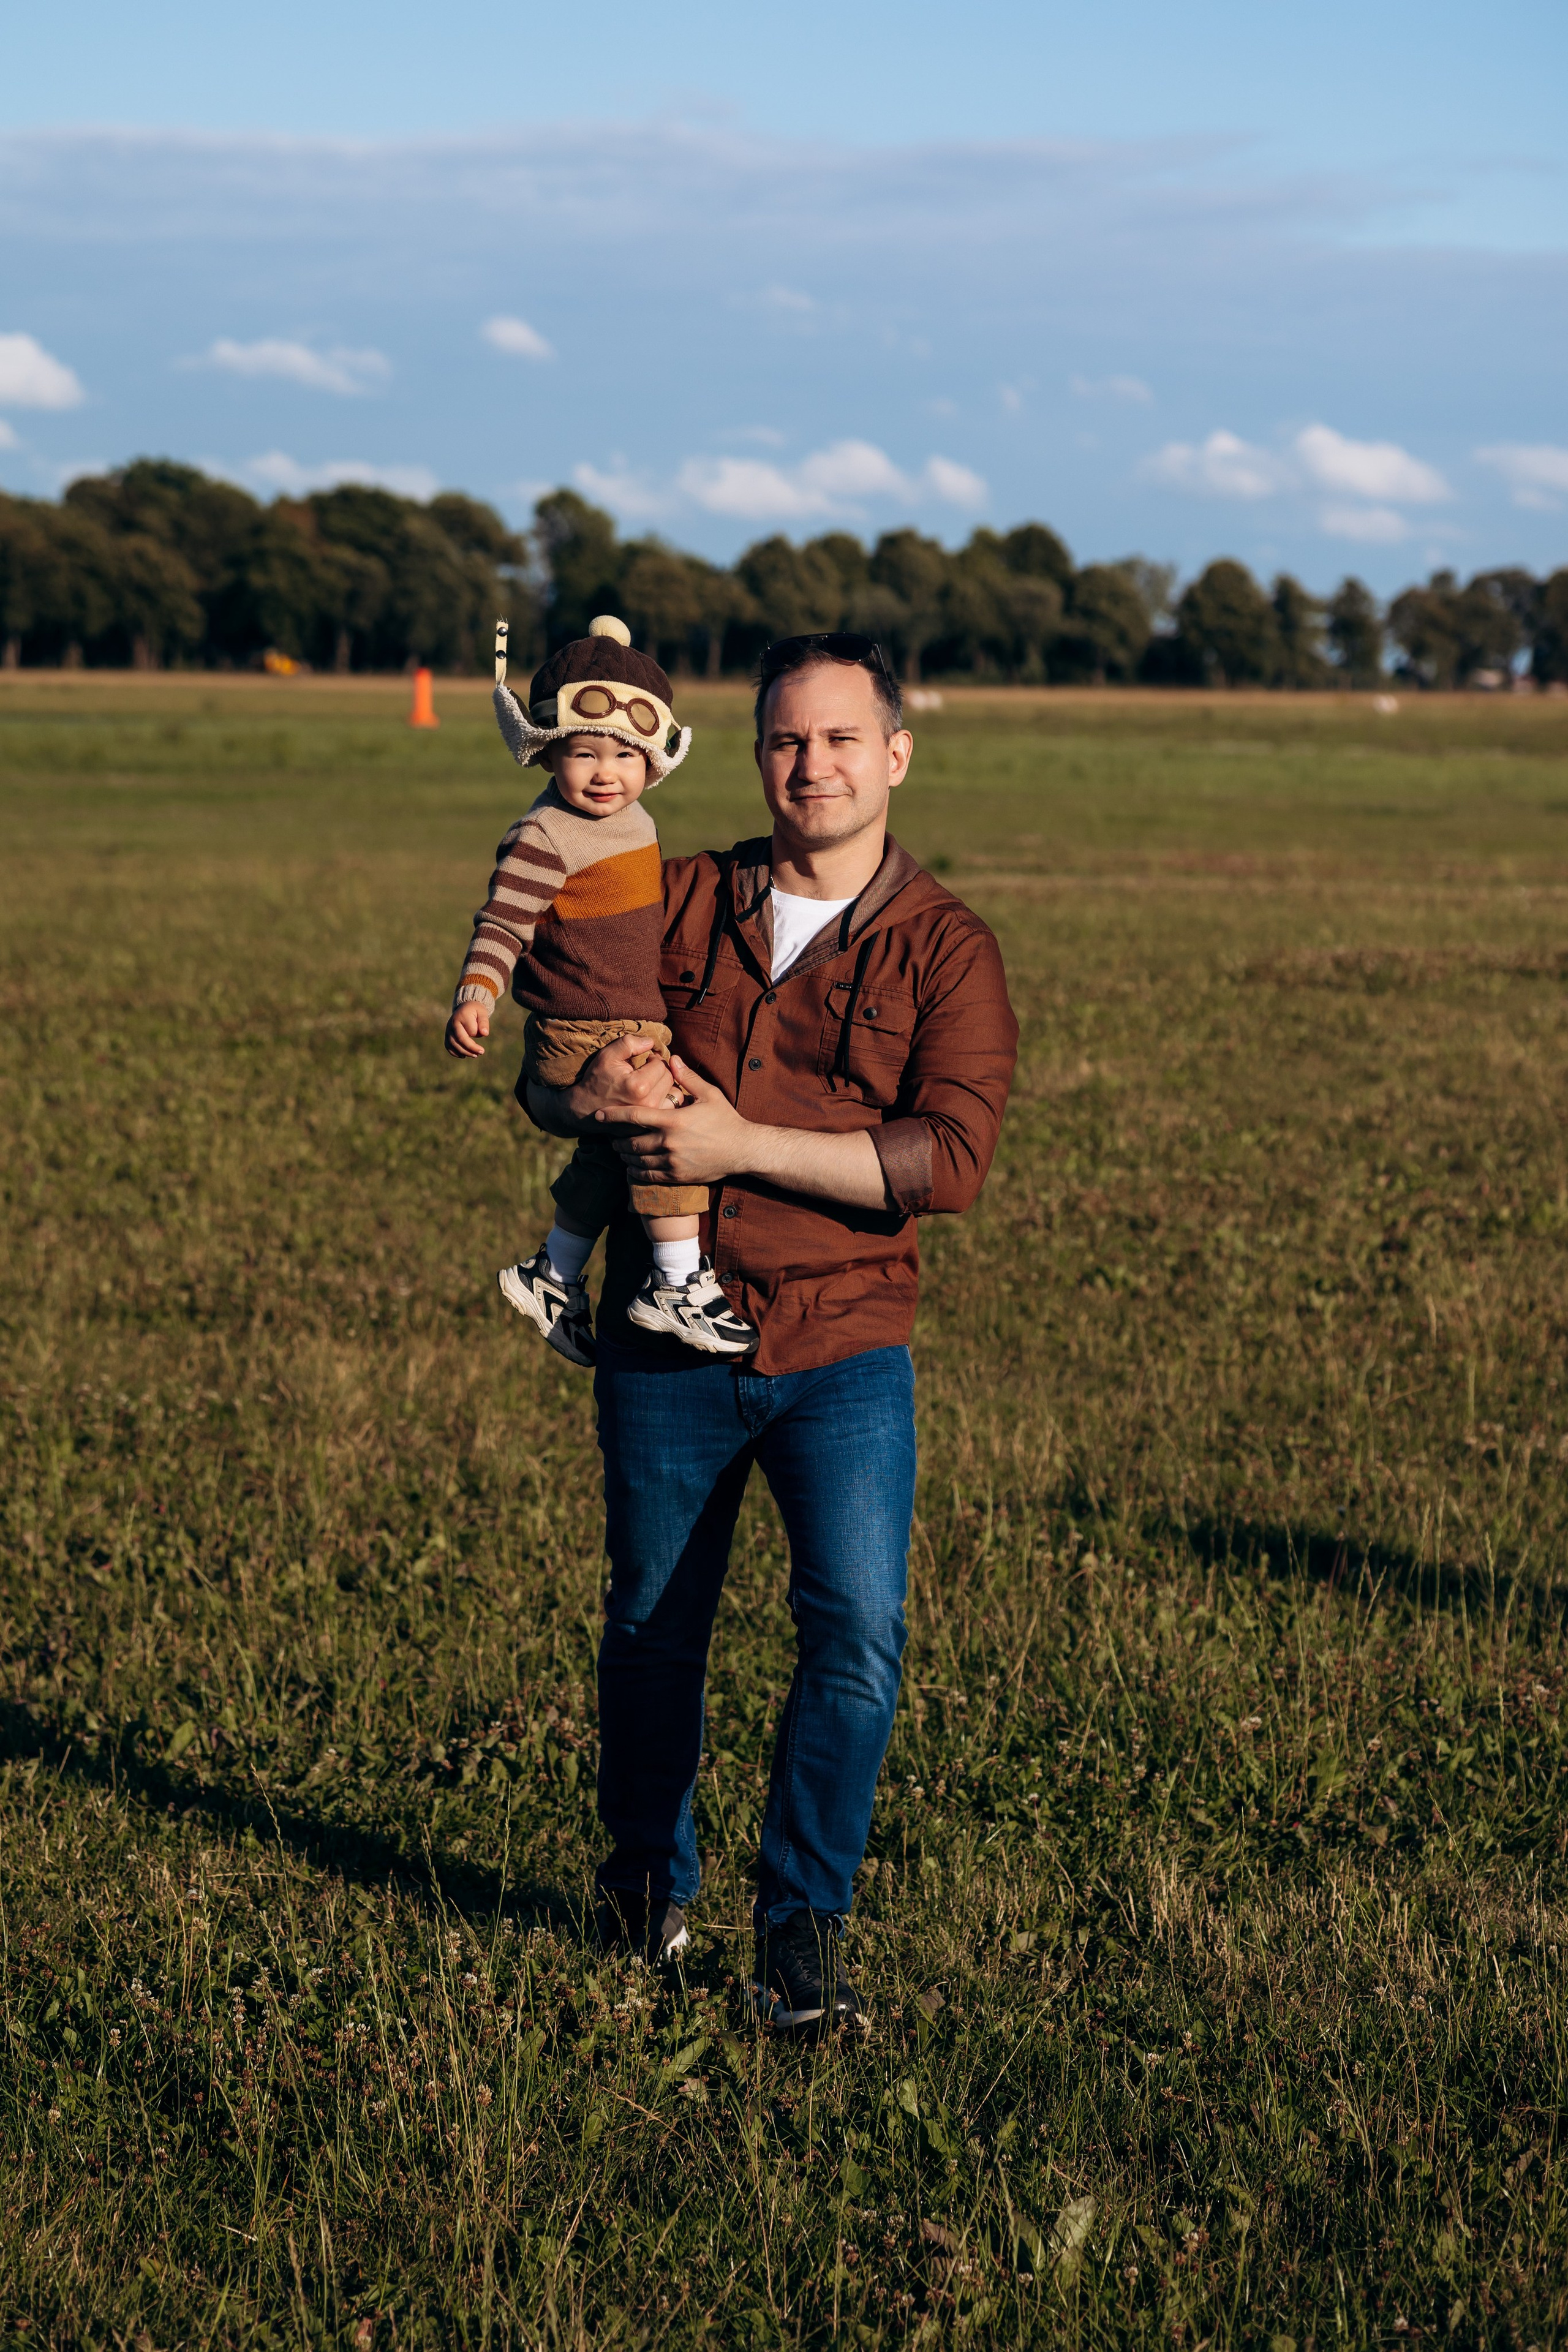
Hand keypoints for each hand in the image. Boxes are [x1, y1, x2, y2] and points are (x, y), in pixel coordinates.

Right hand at [446, 999, 491, 1058]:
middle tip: (482, 1052)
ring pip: (454, 1044)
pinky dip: (455, 1053)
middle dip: (471, 1048)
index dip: (478, 1034)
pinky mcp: (447, 1035)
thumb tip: (485, 1034)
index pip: (471, 1031)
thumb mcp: (482, 1013)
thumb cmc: (475, 1011)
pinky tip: (463, 1056)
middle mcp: (453, 1023)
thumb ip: (484, 1022)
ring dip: (465, 1052)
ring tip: (475, 1055)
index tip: (484, 1033)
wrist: (465, 1008)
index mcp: (462, 1016)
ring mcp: (448, 1029)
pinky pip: (448, 1046)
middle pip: (460, 1039)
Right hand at [563, 1032, 681, 1124]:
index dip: (654, 1059)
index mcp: (639, 1086)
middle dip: (661, 1071)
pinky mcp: (651, 1125)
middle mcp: (648, 1104)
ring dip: (667, 1086)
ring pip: (675, 1094)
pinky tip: (655, 1096)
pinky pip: (671, 1109)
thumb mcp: (607, 1056)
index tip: (644, 1061)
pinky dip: (668, 1100)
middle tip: (647, 1071)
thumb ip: (629, 1043)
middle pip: (670, 1079)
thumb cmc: (596, 1080)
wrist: (584, 1109)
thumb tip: (651, 1042)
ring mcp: (651, 1118)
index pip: (662, 1065)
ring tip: (653, 1083)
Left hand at [610, 1057, 754, 1186]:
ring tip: (620, 1150)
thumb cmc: (726, 1119)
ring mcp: (671, 1161)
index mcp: (672, 1120)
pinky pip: (648, 1176)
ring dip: (625, 1155)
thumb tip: (672, 1058)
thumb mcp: (709, 1094)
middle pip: (630, 1141)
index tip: (598, 1115)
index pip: (634, 1116)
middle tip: (611, 1136)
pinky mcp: (676, 1176)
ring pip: (636, 1160)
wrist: (743, 1150)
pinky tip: (632, 1167)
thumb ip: (687, 1078)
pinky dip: (635, 1172)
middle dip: (617, 1138)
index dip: (612, 1115)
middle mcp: (668, 1142)